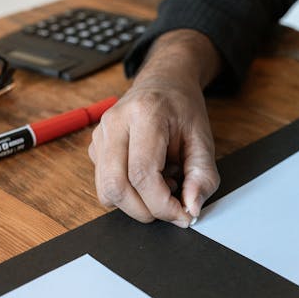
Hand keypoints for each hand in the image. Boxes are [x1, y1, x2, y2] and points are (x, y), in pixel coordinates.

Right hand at [88, 30, 221, 226]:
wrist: (163, 82)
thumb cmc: (182, 108)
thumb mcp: (203, 139)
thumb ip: (202, 176)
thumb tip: (191, 209)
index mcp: (144, 114)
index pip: (142, 174)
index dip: (162, 204)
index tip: (182, 215)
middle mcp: (115, 123)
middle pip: (117, 187)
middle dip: (146, 210)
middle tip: (171, 206)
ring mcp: (100, 134)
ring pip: (106, 191)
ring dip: (135, 203)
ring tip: (161, 183)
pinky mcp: (95, 147)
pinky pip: (104, 185)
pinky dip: (127, 193)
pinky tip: (146, 177)